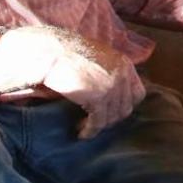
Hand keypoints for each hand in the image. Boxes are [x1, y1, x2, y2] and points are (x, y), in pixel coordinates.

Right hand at [0, 26, 143, 138]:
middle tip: (94, 124)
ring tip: (84, 127)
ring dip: (98, 125)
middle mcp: (122, 72)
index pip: (137, 92)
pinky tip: (80, 132)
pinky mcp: (98, 95)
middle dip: (110, 118)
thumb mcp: (91, 60)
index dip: (122, 105)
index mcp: (122, 62)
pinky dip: (90, 130)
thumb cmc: (62, 56)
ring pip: (113, 116)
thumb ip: (104, 74)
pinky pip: (99, 121)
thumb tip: (114, 96)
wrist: (44, 50)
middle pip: (126, 107)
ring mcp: (112, 83)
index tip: (108, 114)